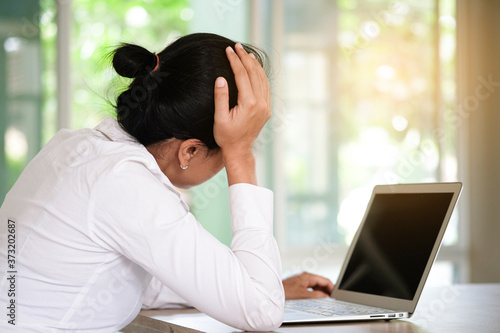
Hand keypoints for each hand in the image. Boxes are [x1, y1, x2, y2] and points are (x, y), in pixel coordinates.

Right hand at [213, 43, 270, 184]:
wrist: (239, 151)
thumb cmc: (226, 136)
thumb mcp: (219, 118)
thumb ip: (221, 97)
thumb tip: (221, 78)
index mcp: (249, 104)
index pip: (242, 75)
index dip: (235, 60)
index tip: (228, 50)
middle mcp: (261, 103)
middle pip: (253, 73)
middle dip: (244, 58)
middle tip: (236, 46)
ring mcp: (266, 106)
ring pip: (262, 78)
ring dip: (253, 64)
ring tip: (245, 53)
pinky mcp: (267, 109)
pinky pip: (265, 87)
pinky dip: (260, 75)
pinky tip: (254, 68)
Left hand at [283, 272, 334, 299]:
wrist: (274, 292)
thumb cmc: (285, 291)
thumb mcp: (304, 295)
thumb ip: (316, 295)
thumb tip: (325, 296)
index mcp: (308, 276)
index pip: (324, 280)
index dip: (332, 287)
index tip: (336, 294)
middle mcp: (305, 276)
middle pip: (321, 282)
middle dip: (327, 289)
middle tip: (333, 298)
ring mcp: (302, 280)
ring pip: (316, 285)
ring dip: (322, 291)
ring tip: (326, 299)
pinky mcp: (299, 284)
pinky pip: (311, 287)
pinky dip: (316, 292)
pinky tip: (317, 298)